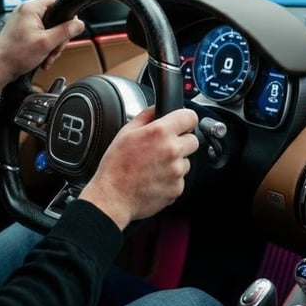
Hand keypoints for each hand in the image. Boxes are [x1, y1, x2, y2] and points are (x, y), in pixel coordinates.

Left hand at [0, 0, 84, 96]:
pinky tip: (42, 57)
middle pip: (54, 16)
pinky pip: (40, 34)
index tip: (70, 27)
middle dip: (59, 35)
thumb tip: (79, 24)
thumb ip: (65, 31)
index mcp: (31, 8)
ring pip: (48, 28)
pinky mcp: (22, 30)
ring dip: (52, 44)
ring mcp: (23, 21)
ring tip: (47, 56)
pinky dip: (44, 46)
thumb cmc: (15, 55)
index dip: (67, 13)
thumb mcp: (46, 43)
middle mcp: (26, 11)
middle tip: (56, 48)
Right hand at [79, 107, 199, 229]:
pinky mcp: (177, 188)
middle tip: (163, 148)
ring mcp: (177, 171)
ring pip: (187, 161)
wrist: (113, 196)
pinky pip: (180, 179)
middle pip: (193, 140)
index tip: (181, 124)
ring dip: (176, 162)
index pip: (190, 117)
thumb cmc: (116, 167)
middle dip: (181, 142)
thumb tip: (156, 109)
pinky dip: (171, 179)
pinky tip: (154, 179)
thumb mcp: (125, 133)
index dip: (185, 120)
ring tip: (154, 166)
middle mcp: (172, 150)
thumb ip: (146, 116)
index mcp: (160, 132)